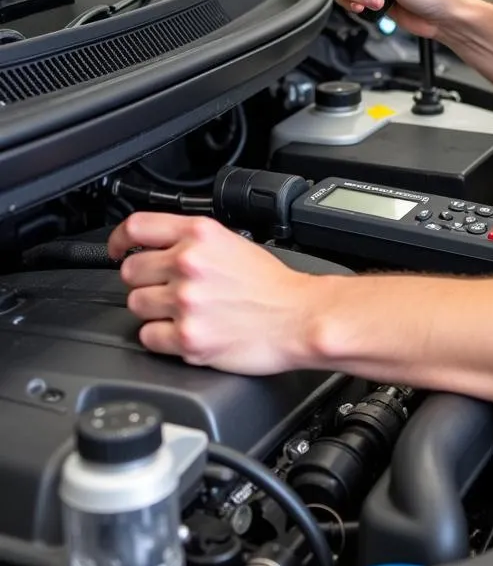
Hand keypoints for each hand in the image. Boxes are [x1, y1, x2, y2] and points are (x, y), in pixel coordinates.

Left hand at [108, 213, 325, 374]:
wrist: (300, 318)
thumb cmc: (274, 287)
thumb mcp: (235, 244)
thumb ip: (194, 241)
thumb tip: (158, 248)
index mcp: (201, 235)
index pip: (137, 227)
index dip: (119, 240)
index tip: (118, 250)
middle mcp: (189, 263)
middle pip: (130, 272)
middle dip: (145, 282)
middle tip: (168, 290)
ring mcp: (185, 302)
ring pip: (136, 305)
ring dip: (154, 311)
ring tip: (185, 313)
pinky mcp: (186, 338)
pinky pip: (148, 337)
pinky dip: (163, 338)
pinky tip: (188, 331)